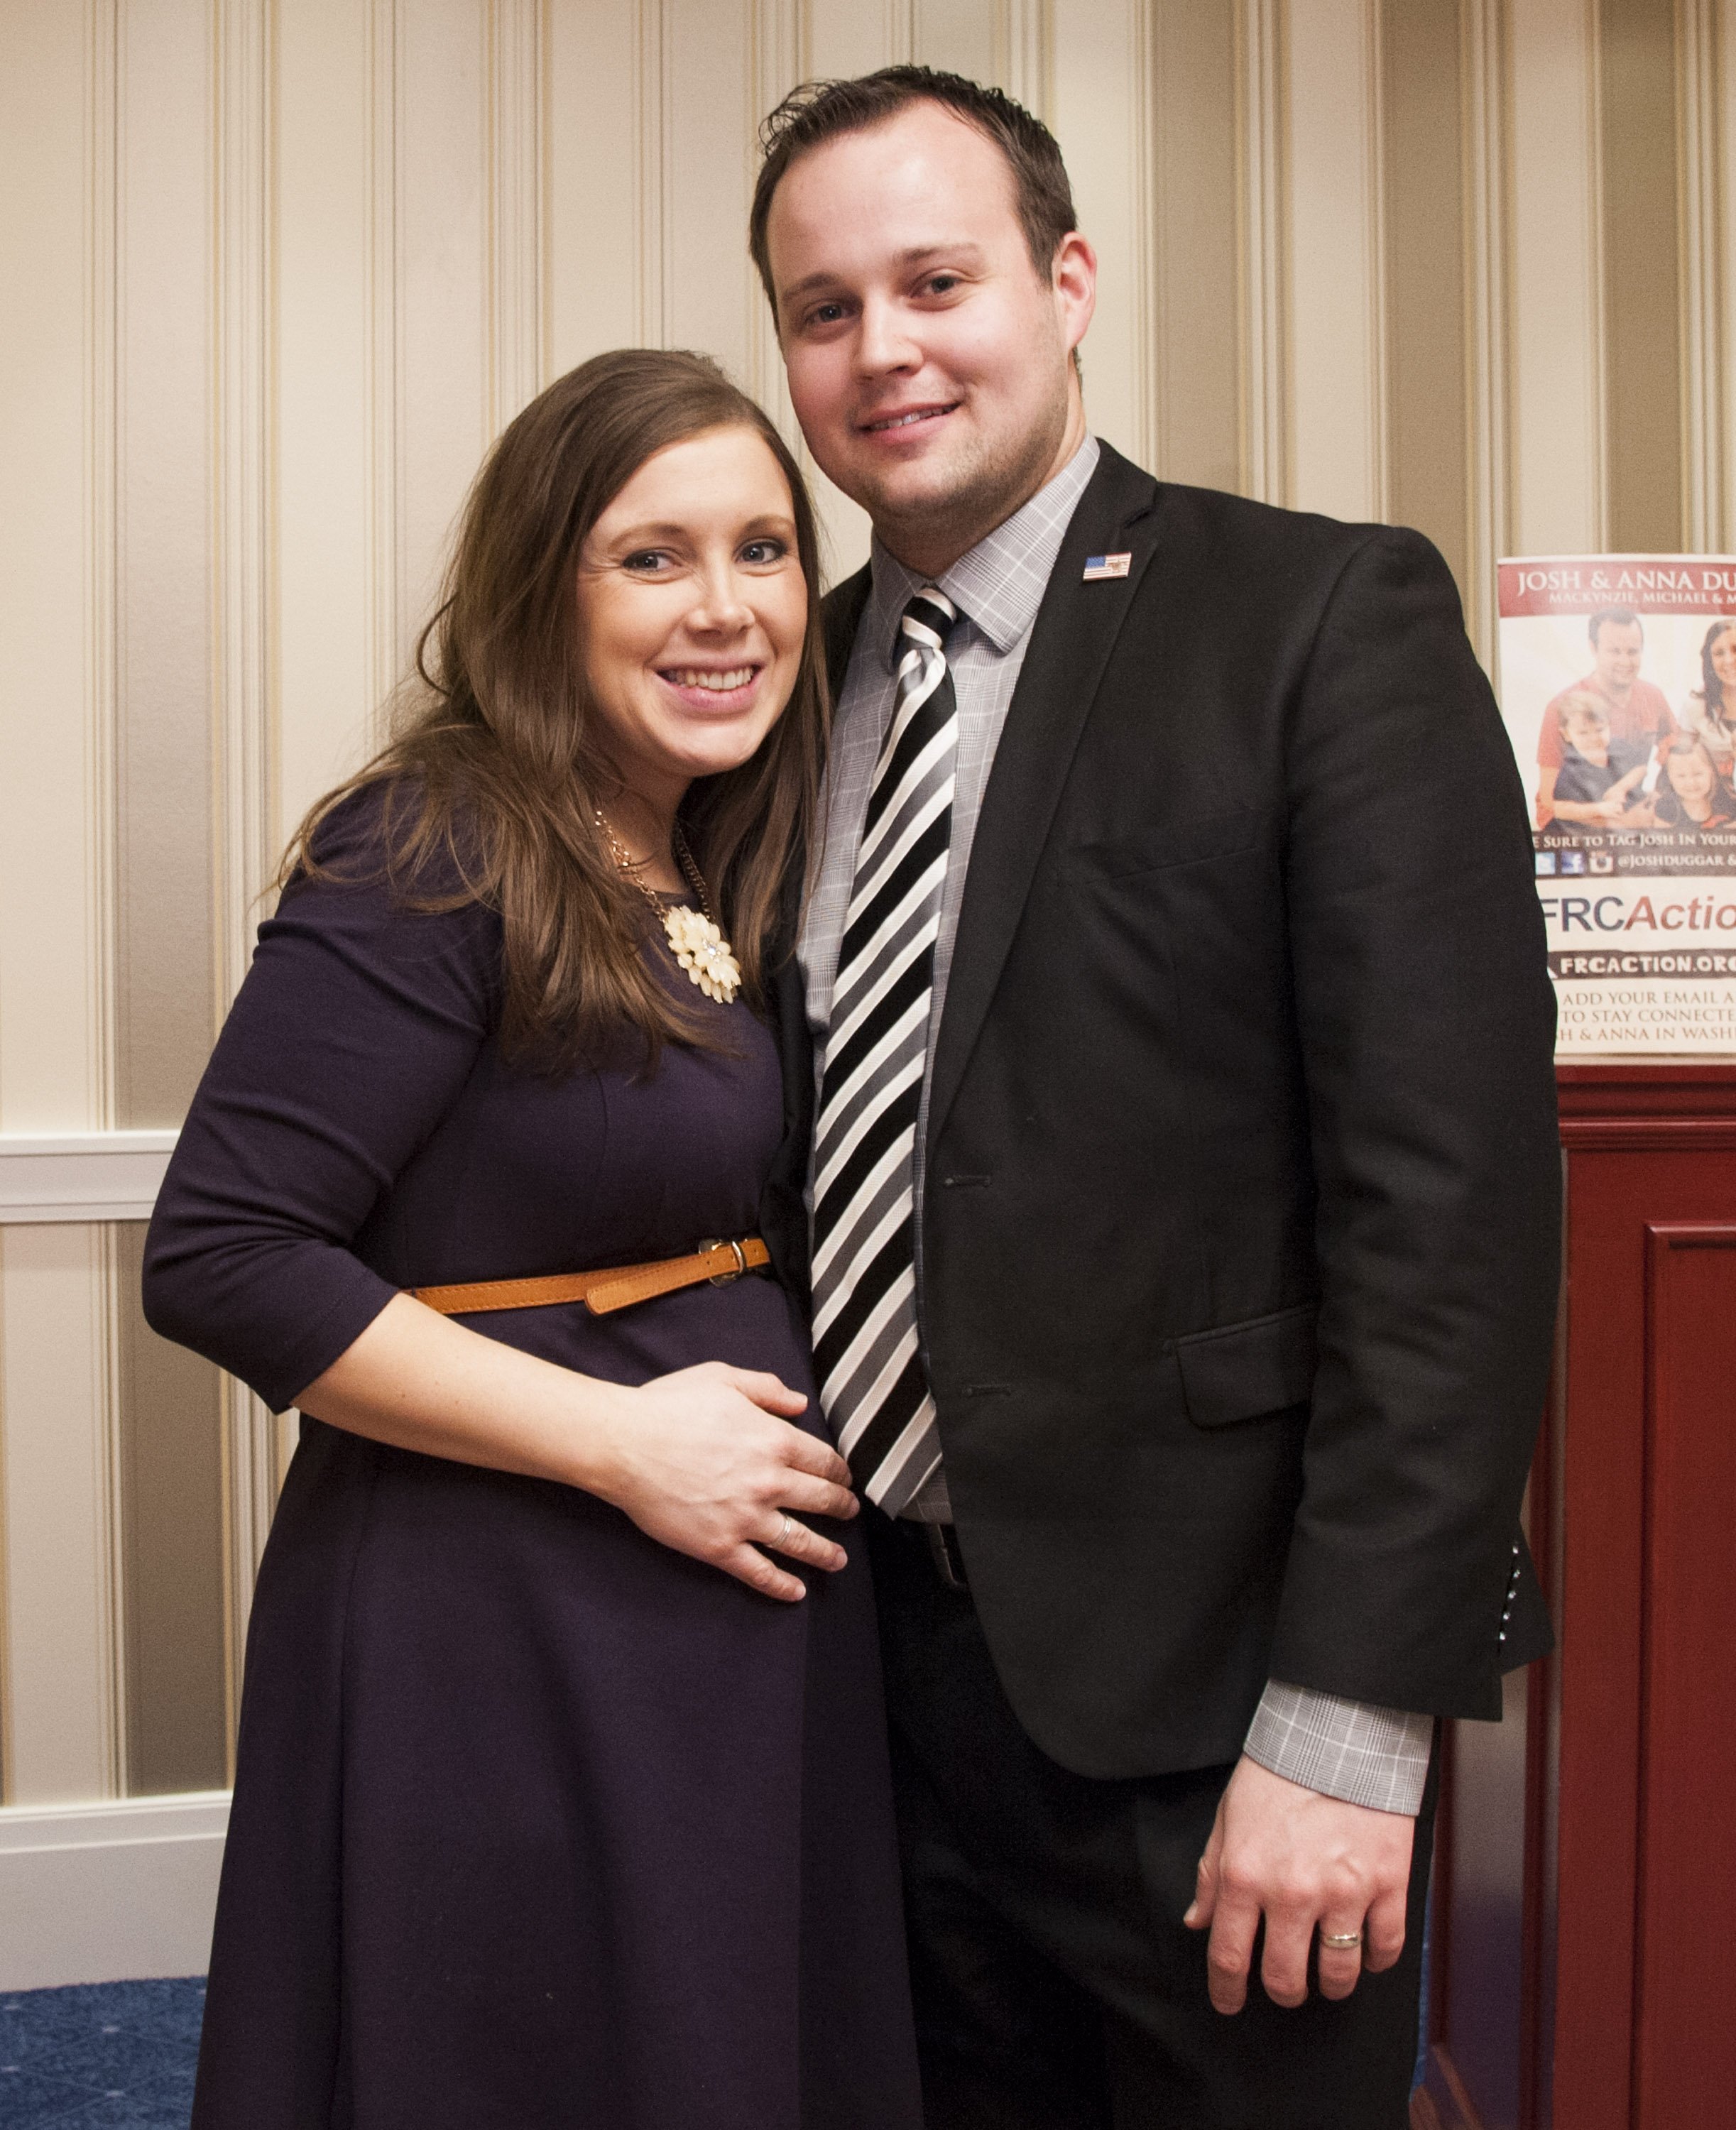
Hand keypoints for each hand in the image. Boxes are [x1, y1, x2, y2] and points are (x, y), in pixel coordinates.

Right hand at [595, 1361, 857, 1601]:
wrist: (624, 1445)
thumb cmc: (668, 1407)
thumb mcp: (722, 1378)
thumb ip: (766, 1388)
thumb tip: (800, 1404)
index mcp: (774, 1440)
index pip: (824, 1461)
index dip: (840, 1471)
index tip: (845, 1477)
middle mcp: (768, 1482)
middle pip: (821, 1500)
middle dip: (842, 1507)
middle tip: (850, 1512)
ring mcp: (745, 1518)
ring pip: (800, 1541)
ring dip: (825, 1552)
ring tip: (839, 1560)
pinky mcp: (718, 1546)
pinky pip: (759, 1571)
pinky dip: (781, 1585)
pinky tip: (797, 1592)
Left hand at [1183, 1754, 1413, 2012]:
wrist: (1339, 1734)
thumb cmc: (1279, 1772)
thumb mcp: (1228, 1817)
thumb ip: (1211, 1873)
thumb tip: (1197, 1921)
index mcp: (1244, 1875)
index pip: (1229, 1955)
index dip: (1226, 1990)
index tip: (1229, 2004)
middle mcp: (1290, 1893)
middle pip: (1284, 1978)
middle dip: (1282, 1991)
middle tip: (1285, 1985)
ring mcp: (1343, 1892)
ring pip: (1337, 1974)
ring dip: (1330, 1984)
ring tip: (1326, 1973)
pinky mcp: (1387, 1885)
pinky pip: (1385, 1948)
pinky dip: (1377, 1960)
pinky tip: (1367, 1952)